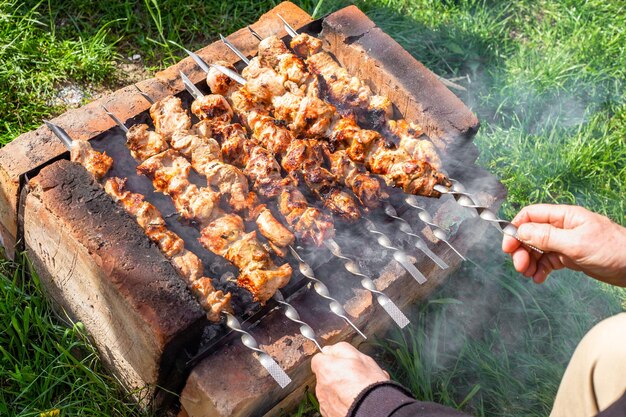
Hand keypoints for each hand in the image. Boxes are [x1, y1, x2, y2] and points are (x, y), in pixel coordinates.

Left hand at [311, 342, 389, 416]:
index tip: (340, 361)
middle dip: (336, 375)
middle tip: (353, 377)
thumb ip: (340, 349)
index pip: (318, 358)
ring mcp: (325, 402)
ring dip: (339, 389)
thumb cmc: (368, 385)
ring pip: (330, 391)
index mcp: (325, 369)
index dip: (330, 358)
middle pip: (325, 375)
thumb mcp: (359, 357)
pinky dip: (341, 402)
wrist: (373, 410)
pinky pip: (333, 404)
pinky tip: (354, 400)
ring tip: (357, 390)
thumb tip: (330, 349)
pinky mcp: (329, 414)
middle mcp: (321, 386)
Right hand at [502, 204, 625, 284]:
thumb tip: (521, 231)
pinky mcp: (570, 257)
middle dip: (521, 250)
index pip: (531, 215)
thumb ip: (546, 237)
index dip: (516, 228)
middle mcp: (562, 227)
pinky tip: (539, 278)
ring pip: (537, 249)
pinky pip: (548, 261)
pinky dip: (540, 270)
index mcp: (564, 216)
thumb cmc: (613, 250)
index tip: (508, 246)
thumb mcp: (576, 243)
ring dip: (529, 262)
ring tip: (529, 274)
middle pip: (531, 234)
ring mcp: (566, 243)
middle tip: (519, 266)